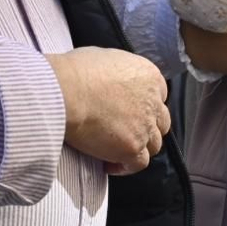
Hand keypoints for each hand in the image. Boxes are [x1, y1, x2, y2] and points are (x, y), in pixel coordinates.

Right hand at [47, 47, 172, 174]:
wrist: (66, 91)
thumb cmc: (76, 72)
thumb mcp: (105, 58)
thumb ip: (118, 72)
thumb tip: (109, 80)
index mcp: (149, 76)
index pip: (158, 96)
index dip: (145, 106)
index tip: (130, 112)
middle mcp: (152, 101)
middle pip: (160, 121)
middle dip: (147, 128)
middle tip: (126, 133)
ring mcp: (144, 126)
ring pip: (153, 144)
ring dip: (138, 148)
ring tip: (116, 150)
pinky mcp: (132, 148)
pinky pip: (138, 164)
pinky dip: (126, 167)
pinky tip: (109, 165)